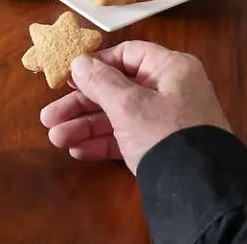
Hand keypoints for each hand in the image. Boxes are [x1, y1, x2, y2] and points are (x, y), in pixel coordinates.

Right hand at [40, 41, 229, 173]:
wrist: (198, 191)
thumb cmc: (166, 135)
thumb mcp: (130, 105)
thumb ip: (101, 82)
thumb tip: (80, 62)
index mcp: (171, 69)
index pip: (128, 54)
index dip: (96, 64)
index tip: (68, 77)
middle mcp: (170, 90)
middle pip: (117, 89)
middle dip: (81, 105)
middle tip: (49, 117)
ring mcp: (165, 121)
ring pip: (118, 116)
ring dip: (86, 126)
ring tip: (56, 138)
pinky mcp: (160, 146)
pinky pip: (126, 138)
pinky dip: (103, 142)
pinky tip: (78, 150)